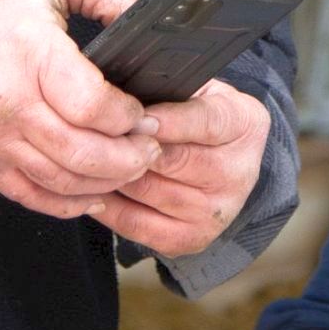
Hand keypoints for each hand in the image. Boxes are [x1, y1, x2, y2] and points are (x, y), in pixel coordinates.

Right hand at [0, 0, 159, 219]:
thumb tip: (143, 19)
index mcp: (31, 53)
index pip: (92, 105)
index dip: (128, 117)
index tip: (144, 113)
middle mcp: (10, 102)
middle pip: (82, 152)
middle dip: (130, 157)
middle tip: (150, 148)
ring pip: (64, 181)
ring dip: (108, 182)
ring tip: (130, 167)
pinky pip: (35, 197)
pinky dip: (71, 202)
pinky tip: (95, 189)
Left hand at [92, 78, 268, 258]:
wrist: (225, 161)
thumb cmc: (198, 115)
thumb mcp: (196, 90)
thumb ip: (168, 91)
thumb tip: (123, 102)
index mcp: (243, 124)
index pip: (202, 122)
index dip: (164, 120)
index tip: (132, 116)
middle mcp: (237, 172)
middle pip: (170, 161)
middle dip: (127, 147)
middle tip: (92, 135)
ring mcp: (215, 211)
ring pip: (146, 190)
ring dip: (110, 173)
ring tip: (85, 156)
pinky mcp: (191, 238)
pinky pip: (135, 223)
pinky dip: (108, 205)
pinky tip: (91, 187)